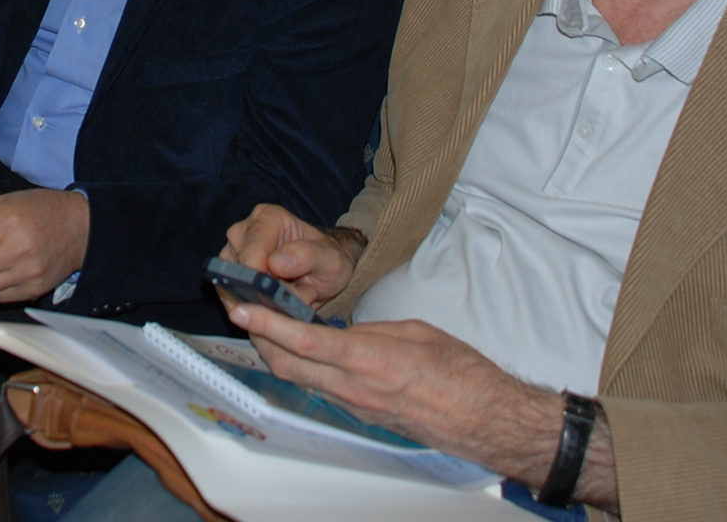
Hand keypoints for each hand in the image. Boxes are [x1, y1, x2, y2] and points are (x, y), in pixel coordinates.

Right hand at [220, 203, 359, 305]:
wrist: (323, 272)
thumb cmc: (326, 260)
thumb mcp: (330, 258)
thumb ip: (307, 256)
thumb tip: (276, 263)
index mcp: (268, 218)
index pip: (253, 249)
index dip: (259, 276)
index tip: (275, 295)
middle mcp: (244, 231)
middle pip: (240, 270)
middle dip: (265, 292)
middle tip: (295, 296)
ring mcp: (232, 253)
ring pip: (234, 287)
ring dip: (261, 301)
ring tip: (290, 296)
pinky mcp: (228, 275)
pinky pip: (233, 299)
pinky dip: (255, 308)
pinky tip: (277, 304)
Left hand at [230, 302, 557, 479]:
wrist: (484, 416)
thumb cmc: (460, 371)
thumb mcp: (414, 332)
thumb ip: (372, 331)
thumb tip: (345, 332)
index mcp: (368, 359)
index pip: (303, 342)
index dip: (267, 324)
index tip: (242, 308)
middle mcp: (354, 388)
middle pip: (288, 366)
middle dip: (259, 339)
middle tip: (244, 313)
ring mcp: (356, 406)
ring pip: (299, 381)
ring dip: (276, 355)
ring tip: (263, 329)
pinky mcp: (362, 416)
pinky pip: (320, 391)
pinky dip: (302, 370)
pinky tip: (301, 354)